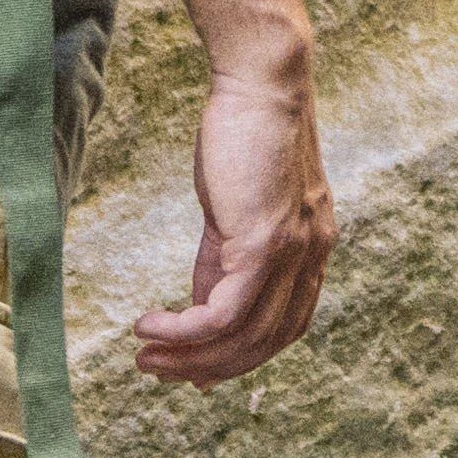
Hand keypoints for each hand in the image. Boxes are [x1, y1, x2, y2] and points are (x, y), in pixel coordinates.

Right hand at [127, 62, 330, 384]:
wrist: (262, 84)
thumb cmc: (244, 137)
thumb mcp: (235, 210)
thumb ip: (222, 261)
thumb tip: (199, 311)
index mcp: (312, 250)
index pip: (284, 328)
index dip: (241, 357)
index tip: (195, 372)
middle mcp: (313, 257)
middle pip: (265, 342)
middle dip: (208, 367)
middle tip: (155, 370)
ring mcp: (294, 252)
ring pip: (244, 336)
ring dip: (189, 357)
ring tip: (145, 356)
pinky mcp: (266, 242)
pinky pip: (223, 313)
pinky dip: (184, 330)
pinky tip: (149, 325)